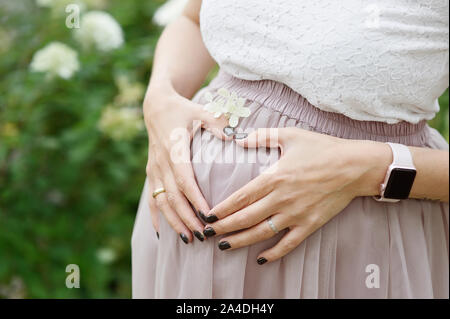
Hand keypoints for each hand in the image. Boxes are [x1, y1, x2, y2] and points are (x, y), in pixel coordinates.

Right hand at [144, 84, 229, 242]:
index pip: (184, 180)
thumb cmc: (182, 109)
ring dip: (173, 222)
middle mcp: (161, 163)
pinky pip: (151, 199)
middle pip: (173, 197)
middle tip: (203, 235)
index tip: (208, 217)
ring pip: (161, 202)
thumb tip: (236, 137)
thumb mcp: (200, 111)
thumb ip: (217, 123)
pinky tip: (161, 233)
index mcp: (174, 149)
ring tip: (188, 239)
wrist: (156, 107)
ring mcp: (154, 170)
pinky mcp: (151, 173)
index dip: (195, 200)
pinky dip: (156, 217)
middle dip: (187, 218)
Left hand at [202, 127, 390, 262]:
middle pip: (246, 218)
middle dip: (224, 227)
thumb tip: (239, 139)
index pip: (240, 197)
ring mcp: (296, 214)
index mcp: (274, 177)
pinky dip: (274, 254)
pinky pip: (288, 244)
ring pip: (262, 233)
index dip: (222, 208)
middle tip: (207, 233)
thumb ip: (262, 136)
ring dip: (240, 241)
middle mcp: (282, 199)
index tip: (208, 216)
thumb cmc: (322, 148)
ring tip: (224, 246)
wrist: (354, 166)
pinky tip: (260, 259)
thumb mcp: (290, 135)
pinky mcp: (310, 225)